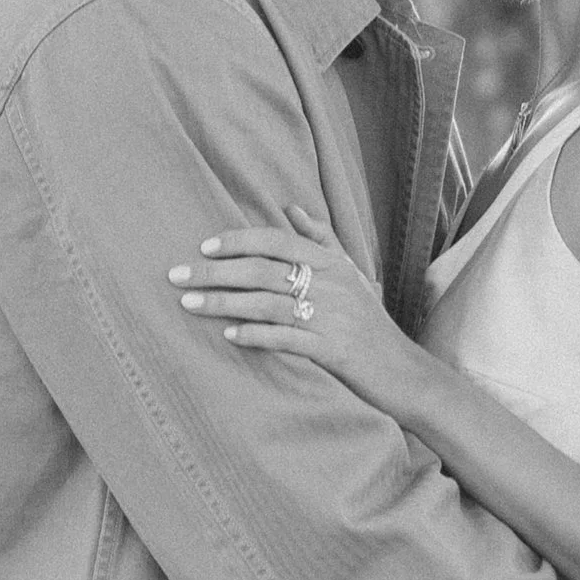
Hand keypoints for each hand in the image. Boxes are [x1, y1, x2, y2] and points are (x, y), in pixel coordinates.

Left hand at [169, 206, 423, 409]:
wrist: (403, 371)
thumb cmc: (370, 322)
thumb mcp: (352, 274)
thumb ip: (322, 240)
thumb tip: (292, 208)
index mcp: (332, 264)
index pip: (278, 241)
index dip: (239, 241)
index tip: (204, 247)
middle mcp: (331, 286)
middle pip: (263, 271)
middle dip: (215, 273)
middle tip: (176, 276)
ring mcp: (332, 319)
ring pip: (268, 304)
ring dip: (224, 303)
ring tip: (188, 304)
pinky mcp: (333, 352)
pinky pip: (287, 340)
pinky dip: (256, 336)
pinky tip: (229, 335)